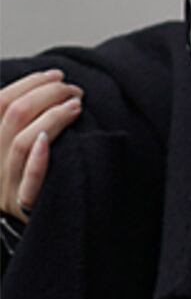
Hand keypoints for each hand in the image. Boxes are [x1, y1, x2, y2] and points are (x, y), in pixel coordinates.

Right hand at [0, 69, 83, 221]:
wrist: (41, 224)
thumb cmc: (31, 175)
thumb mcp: (15, 145)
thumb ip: (22, 119)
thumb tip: (47, 82)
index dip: (28, 84)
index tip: (56, 75)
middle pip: (12, 116)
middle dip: (47, 94)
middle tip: (74, 90)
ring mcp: (6, 186)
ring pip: (22, 143)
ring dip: (52, 117)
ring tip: (76, 104)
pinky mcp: (24, 205)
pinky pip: (28, 181)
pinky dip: (38, 159)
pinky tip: (50, 140)